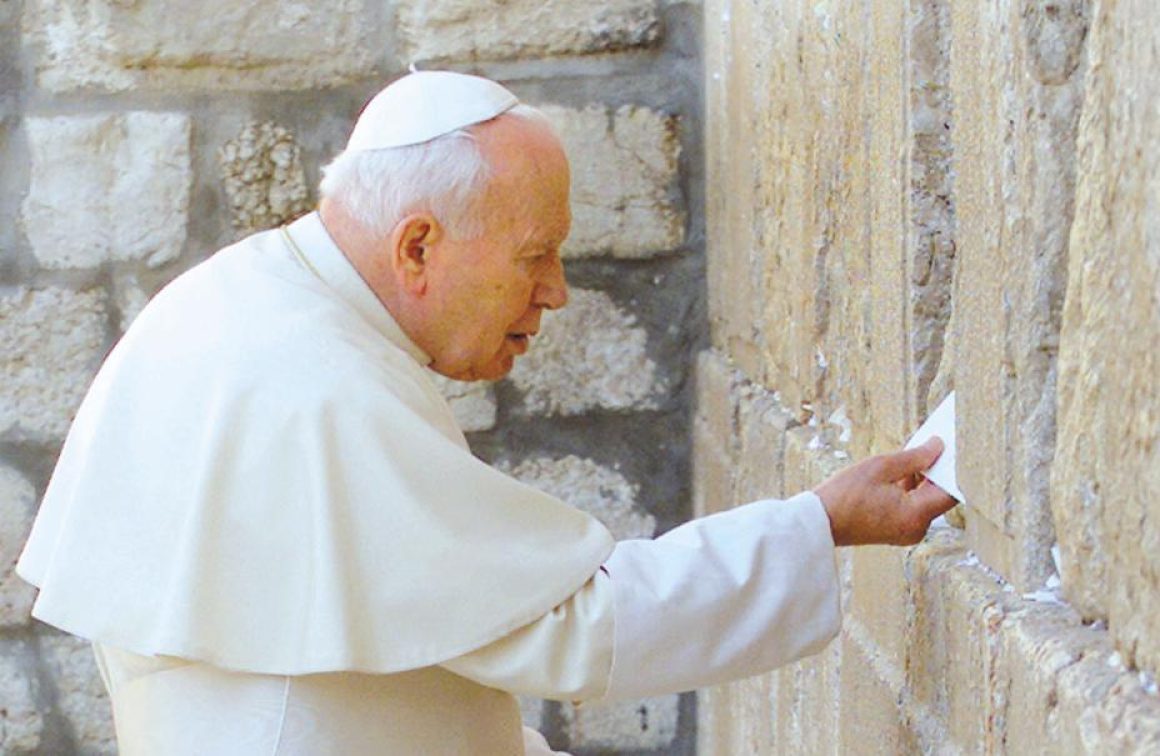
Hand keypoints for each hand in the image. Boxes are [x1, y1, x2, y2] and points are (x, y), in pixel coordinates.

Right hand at [813, 437, 956, 546]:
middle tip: (926, 446)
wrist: (819, 522)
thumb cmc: (845, 495)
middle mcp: (917, 529)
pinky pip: (912, 508)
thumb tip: (938, 447)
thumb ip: (915, 457)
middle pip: (939, 496)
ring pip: (925, 501)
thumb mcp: (881, 467)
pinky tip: (895, 476)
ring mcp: (907, 532)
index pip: (951, 491)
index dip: (952, 467)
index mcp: (916, 515)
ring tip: (905, 460)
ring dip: (920, 480)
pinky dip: (909, 491)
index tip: (948, 448)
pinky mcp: (897, 531)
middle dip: (934, 471)